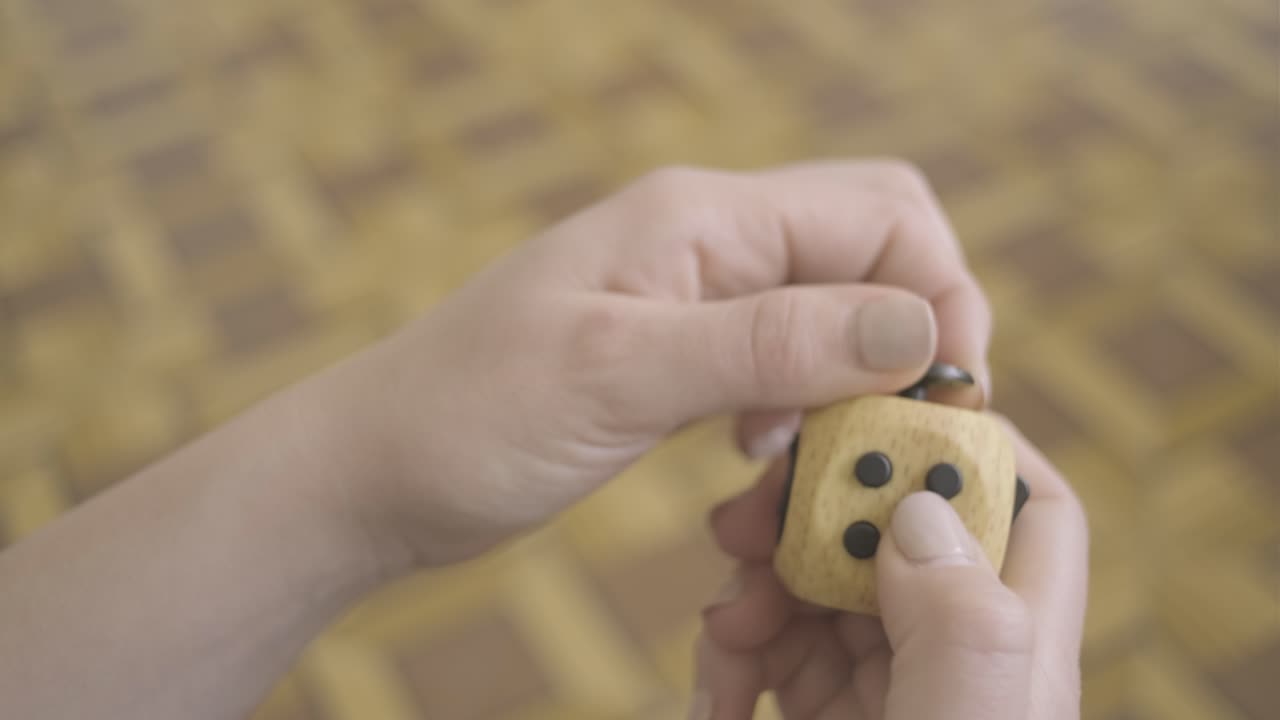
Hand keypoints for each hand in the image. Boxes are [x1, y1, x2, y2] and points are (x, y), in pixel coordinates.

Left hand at [346, 161, 992, 565]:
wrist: (375, 468)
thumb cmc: (470, 417)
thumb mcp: (619, 376)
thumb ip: (768, 342)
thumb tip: (915, 324)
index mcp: (701, 217)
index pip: (882, 216)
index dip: (941, 297)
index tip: (946, 399)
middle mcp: (707, 237)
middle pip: (872, 244)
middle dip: (914, 327)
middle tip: (902, 423)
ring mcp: (692, 291)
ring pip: (833, 304)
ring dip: (856, 374)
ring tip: (814, 450)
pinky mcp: (676, 347)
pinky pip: (782, 353)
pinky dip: (802, 400)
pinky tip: (757, 449)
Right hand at [692, 421, 1088, 718]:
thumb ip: (961, 623)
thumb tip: (920, 506)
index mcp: (1014, 647)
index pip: (1027, 507)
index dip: (966, 444)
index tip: (869, 412)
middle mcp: (953, 652)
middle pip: (895, 529)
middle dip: (810, 518)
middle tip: (743, 525)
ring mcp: (887, 682)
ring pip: (818, 582)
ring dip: (755, 593)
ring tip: (725, 632)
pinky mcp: (825, 711)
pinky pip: (774, 646)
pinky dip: (734, 653)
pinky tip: (717, 697)